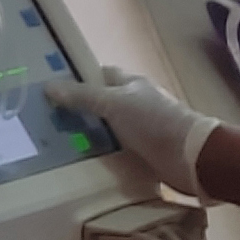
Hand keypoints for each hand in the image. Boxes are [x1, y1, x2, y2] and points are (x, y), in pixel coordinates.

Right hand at [44, 70, 218, 197]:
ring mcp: (144, 130)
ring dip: (94, 136)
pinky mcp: (147, 154)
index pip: (103, 74)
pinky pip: (121, 152)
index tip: (56, 88)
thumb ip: (84, 96)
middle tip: (52, 122)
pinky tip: (89, 165)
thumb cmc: (153, 122)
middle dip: (84, 110)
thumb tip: (49, 86)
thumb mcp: (114, 104)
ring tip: (62, 147)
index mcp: (133, 85)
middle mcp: (139, 104)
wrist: (190, 157)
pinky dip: (107, 155)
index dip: (82, 78)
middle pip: (106, 103)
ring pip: (112, 129)